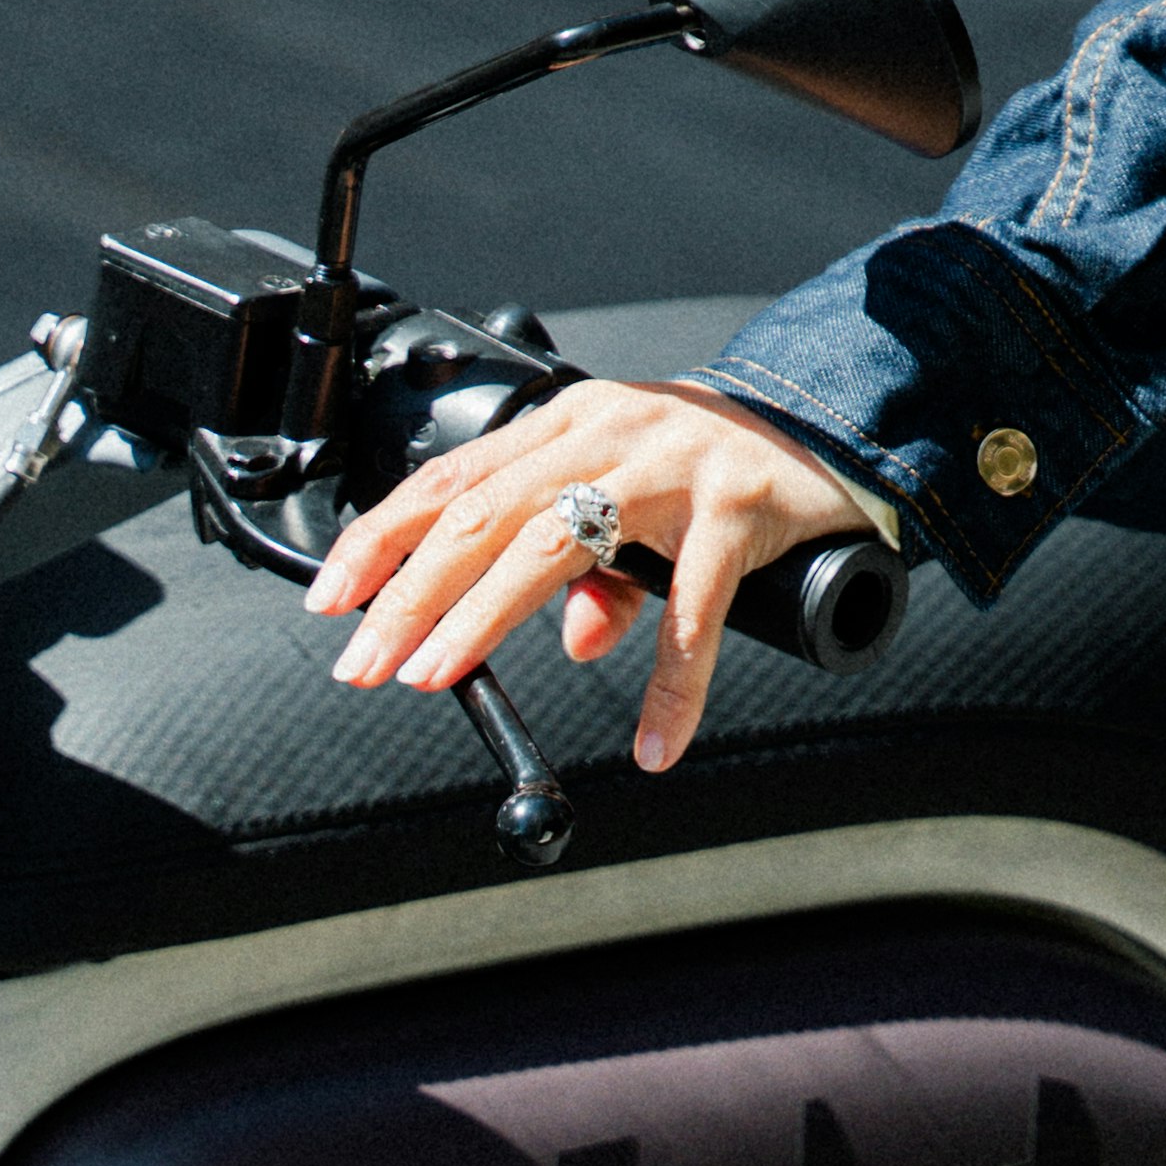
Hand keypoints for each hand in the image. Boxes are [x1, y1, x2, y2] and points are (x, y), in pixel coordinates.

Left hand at [308, 375, 867, 774]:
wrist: (836, 422)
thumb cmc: (718, 466)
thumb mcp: (638, 503)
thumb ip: (600, 571)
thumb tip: (573, 642)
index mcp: (568, 424)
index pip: (451, 477)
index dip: (383, 538)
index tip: (330, 600)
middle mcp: (607, 431)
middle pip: (482, 513)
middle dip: (411, 594)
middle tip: (367, 661)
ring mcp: (671, 464)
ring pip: (555, 545)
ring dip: (484, 620)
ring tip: (440, 675)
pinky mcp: (734, 507)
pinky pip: (690, 612)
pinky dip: (670, 687)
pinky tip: (656, 743)